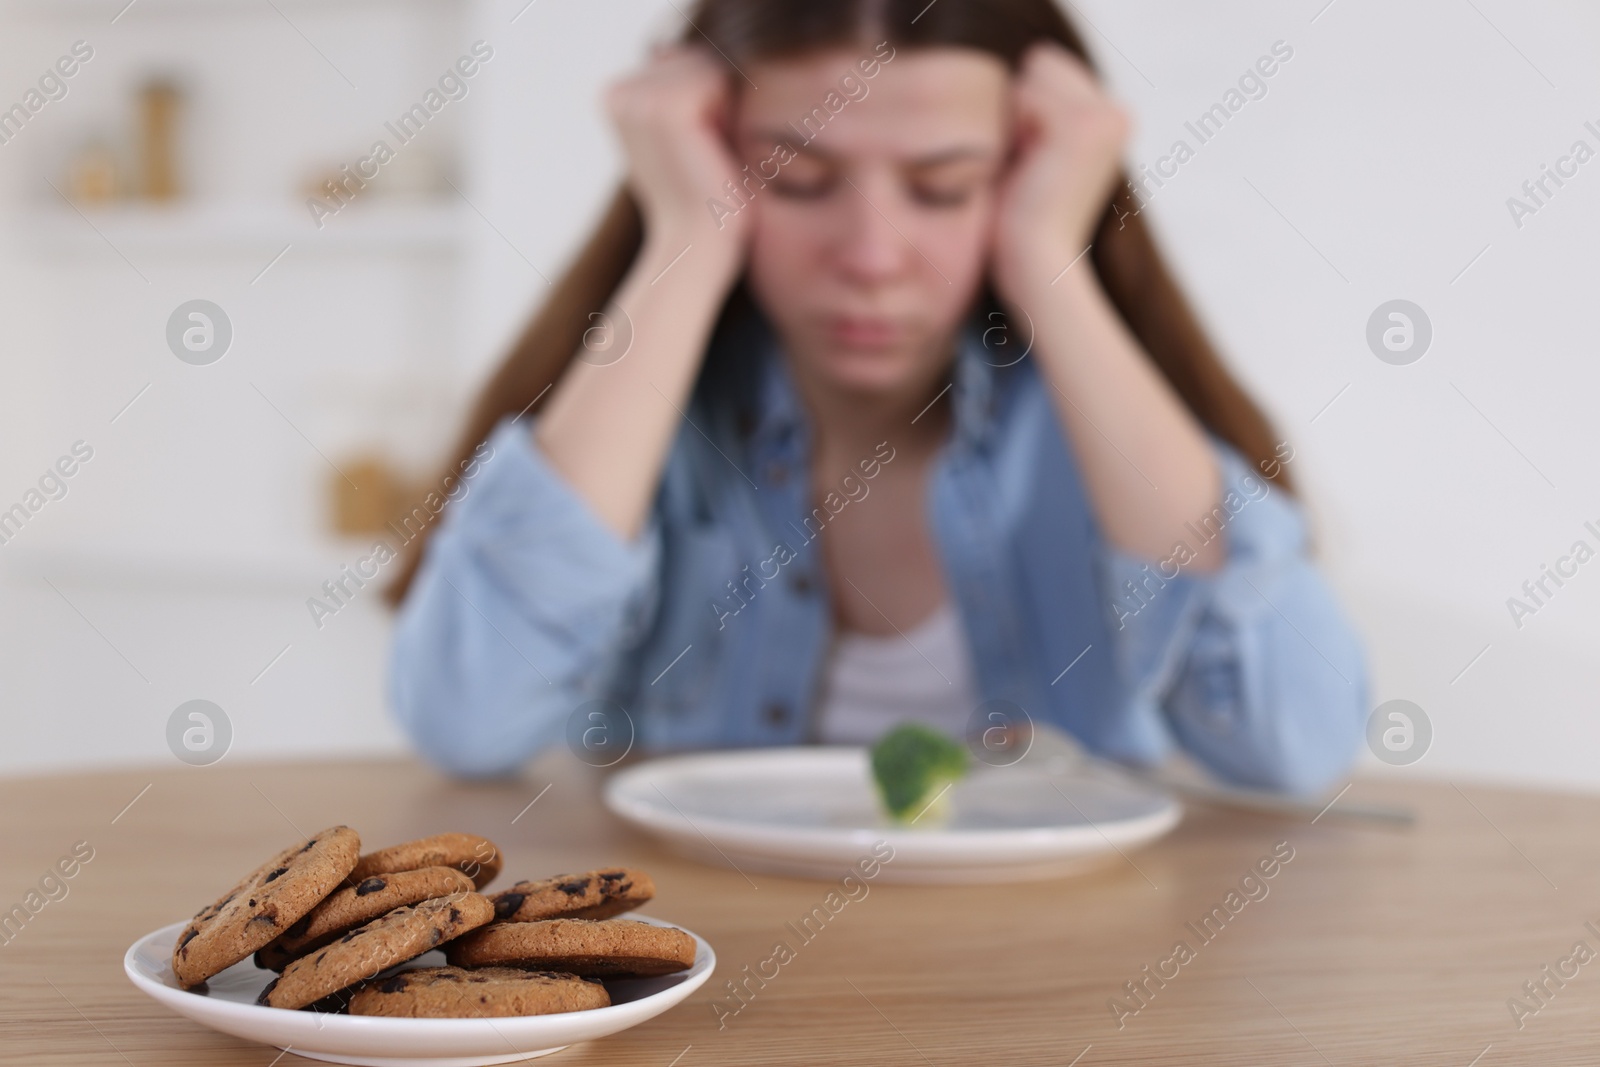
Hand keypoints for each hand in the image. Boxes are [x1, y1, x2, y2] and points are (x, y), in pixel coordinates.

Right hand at [603, 43, 752, 257]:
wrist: (696, 246)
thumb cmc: (697, 199)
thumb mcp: (680, 137)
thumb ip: (676, 92)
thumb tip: (675, 55)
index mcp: (613, 96)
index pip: (683, 62)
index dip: (705, 102)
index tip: (692, 150)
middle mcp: (616, 92)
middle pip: (696, 59)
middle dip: (715, 102)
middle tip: (702, 156)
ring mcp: (636, 98)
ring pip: (708, 68)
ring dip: (723, 110)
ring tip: (706, 154)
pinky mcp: (666, 108)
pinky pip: (718, 81)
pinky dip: (728, 115)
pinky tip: (711, 151)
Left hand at [990, 42, 1129, 298]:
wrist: (1038, 267)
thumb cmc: (1021, 225)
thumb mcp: (1030, 159)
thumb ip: (1032, 117)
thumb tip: (1020, 77)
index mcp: (1112, 122)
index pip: (1045, 69)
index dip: (1023, 113)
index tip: (1033, 165)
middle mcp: (1119, 114)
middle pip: (1040, 65)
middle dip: (1020, 112)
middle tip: (1030, 170)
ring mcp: (1107, 116)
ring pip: (1032, 77)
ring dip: (1016, 122)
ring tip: (1031, 171)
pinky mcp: (1086, 125)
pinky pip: (1023, 96)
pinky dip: (1013, 132)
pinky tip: (1029, 172)